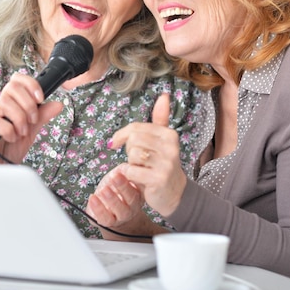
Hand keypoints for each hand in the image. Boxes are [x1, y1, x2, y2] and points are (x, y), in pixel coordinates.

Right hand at [0, 73, 62, 163]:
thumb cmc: (8, 148)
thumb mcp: (31, 131)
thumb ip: (42, 116)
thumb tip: (58, 104)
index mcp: (12, 104)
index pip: (17, 80)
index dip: (30, 84)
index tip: (40, 98)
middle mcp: (0, 107)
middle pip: (12, 87)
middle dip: (28, 104)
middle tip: (32, 121)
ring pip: (5, 103)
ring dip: (20, 119)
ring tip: (22, 133)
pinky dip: (9, 132)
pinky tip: (11, 138)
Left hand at [86, 166, 152, 239]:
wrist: (110, 209)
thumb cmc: (116, 190)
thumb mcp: (121, 176)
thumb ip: (124, 170)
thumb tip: (125, 167)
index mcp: (138, 192)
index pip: (140, 186)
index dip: (133, 179)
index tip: (123, 172)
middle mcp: (133, 205)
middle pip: (131, 198)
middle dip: (123, 187)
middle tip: (115, 178)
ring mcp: (121, 215)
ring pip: (120, 210)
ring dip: (112, 199)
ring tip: (104, 190)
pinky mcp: (109, 221)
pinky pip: (105, 217)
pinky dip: (98, 208)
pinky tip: (93, 198)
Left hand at [110, 93, 186, 217]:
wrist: (174, 194)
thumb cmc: (162, 165)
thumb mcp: (162, 141)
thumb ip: (160, 119)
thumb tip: (164, 96)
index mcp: (169, 135)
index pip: (136, 128)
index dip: (121, 135)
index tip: (115, 143)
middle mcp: (170, 147)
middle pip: (133, 140)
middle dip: (129, 151)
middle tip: (137, 160)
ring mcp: (166, 163)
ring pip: (132, 155)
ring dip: (131, 164)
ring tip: (141, 169)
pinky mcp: (158, 178)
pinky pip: (131, 170)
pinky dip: (130, 175)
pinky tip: (139, 179)